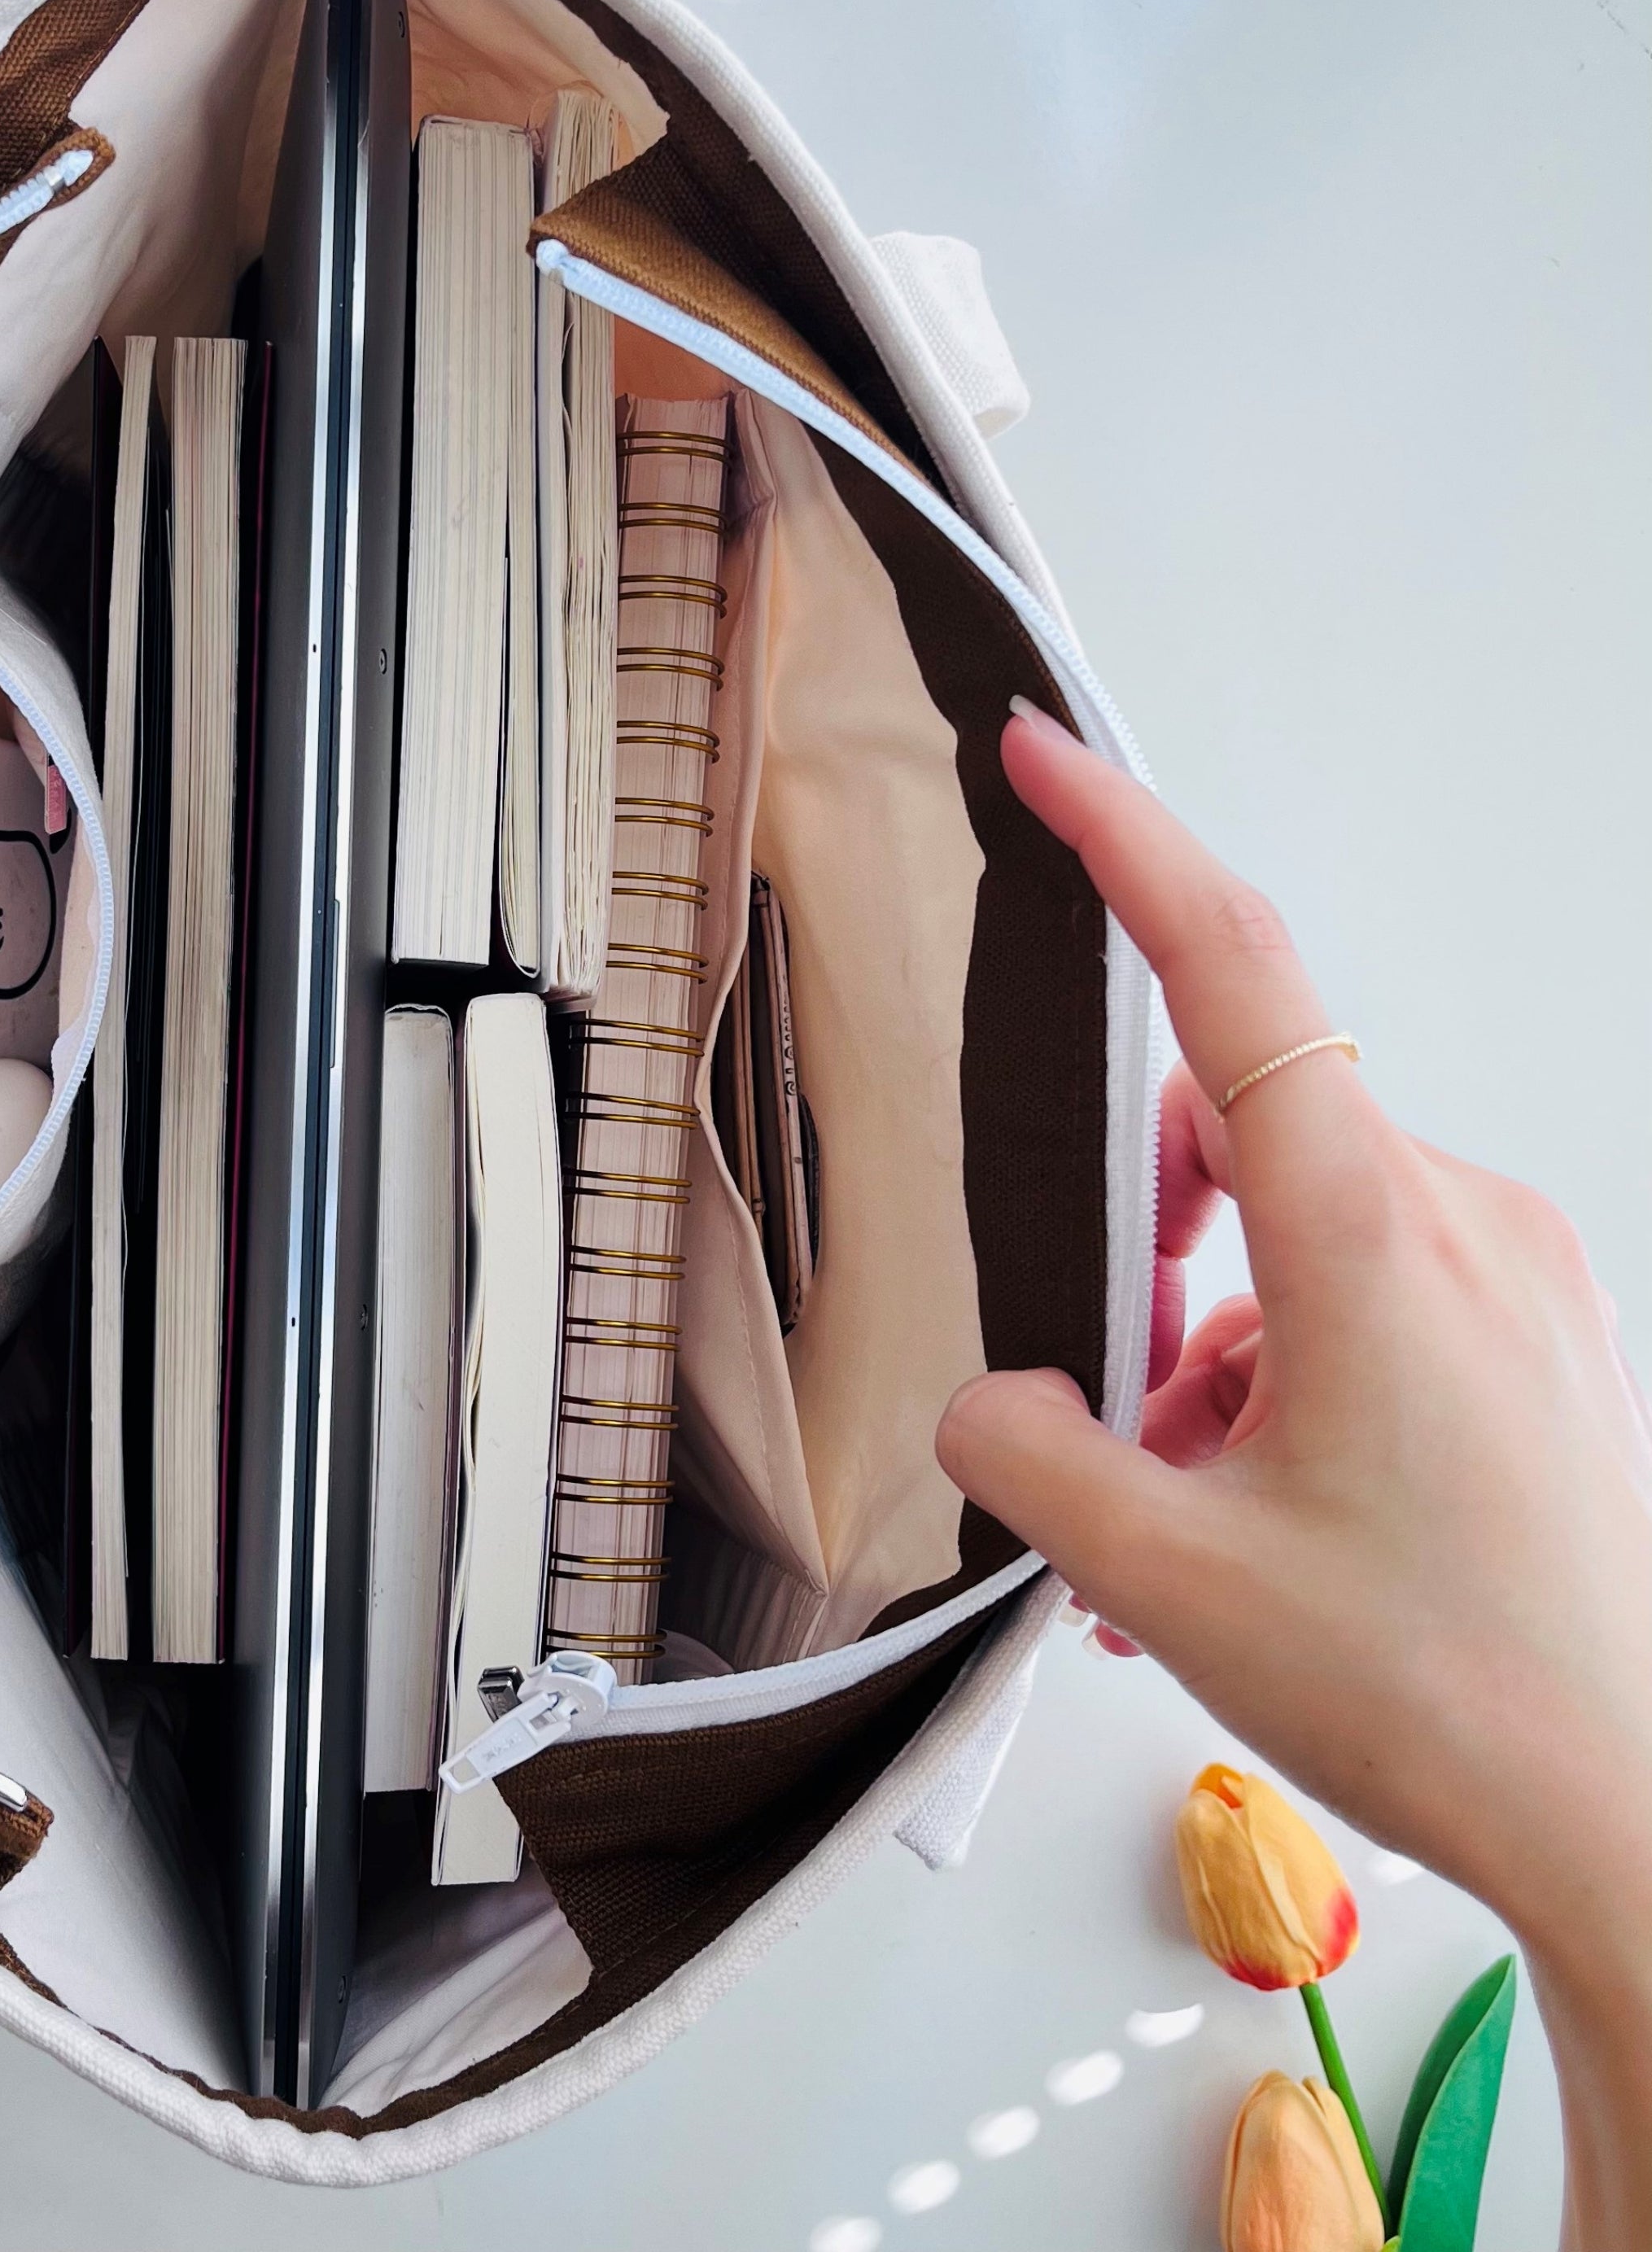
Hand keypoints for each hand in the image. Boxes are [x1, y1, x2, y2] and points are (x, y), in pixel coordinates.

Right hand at [937, 703, 1651, 2248]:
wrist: (1641, 1822)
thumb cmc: (1451, 1691)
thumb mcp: (1168, 1578)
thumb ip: (1029, 1457)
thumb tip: (989, 1404)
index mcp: (1368, 1235)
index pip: (1233, 970)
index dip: (1130, 839)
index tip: (1047, 755)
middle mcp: (1457, 1220)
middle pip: (1240, 1132)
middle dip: (1143, 1247)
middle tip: (1106, 1405)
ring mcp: (1514, 1277)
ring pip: (1297, 1234)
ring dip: (1210, 1344)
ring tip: (1187, 1518)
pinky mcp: (1537, 1337)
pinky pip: (1369, 1292)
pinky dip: (1282, 1377)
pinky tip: (1262, 1524)